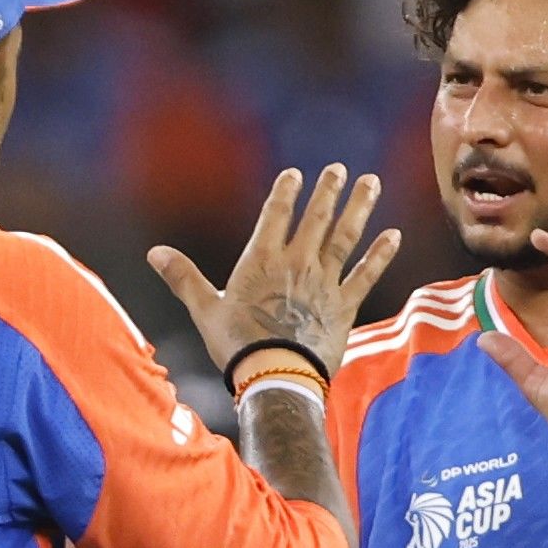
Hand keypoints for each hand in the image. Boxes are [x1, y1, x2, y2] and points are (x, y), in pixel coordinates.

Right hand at [150, 167, 400, 380]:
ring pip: (345, 238)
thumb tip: (154, 253)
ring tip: (370, 184)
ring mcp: (324, 283)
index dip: (286, 192)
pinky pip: (365, 275)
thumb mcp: (205, 310)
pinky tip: (393, 235)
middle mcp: (297, 264)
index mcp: (262, 261)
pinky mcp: (344, 307)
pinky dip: (380, 255)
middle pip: (316, 218)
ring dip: (358, 209)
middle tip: (339, 169)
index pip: (276, 215)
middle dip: (328, 191)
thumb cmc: (236, 346)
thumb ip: (184, 278)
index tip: (295, 174)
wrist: (275, 378)